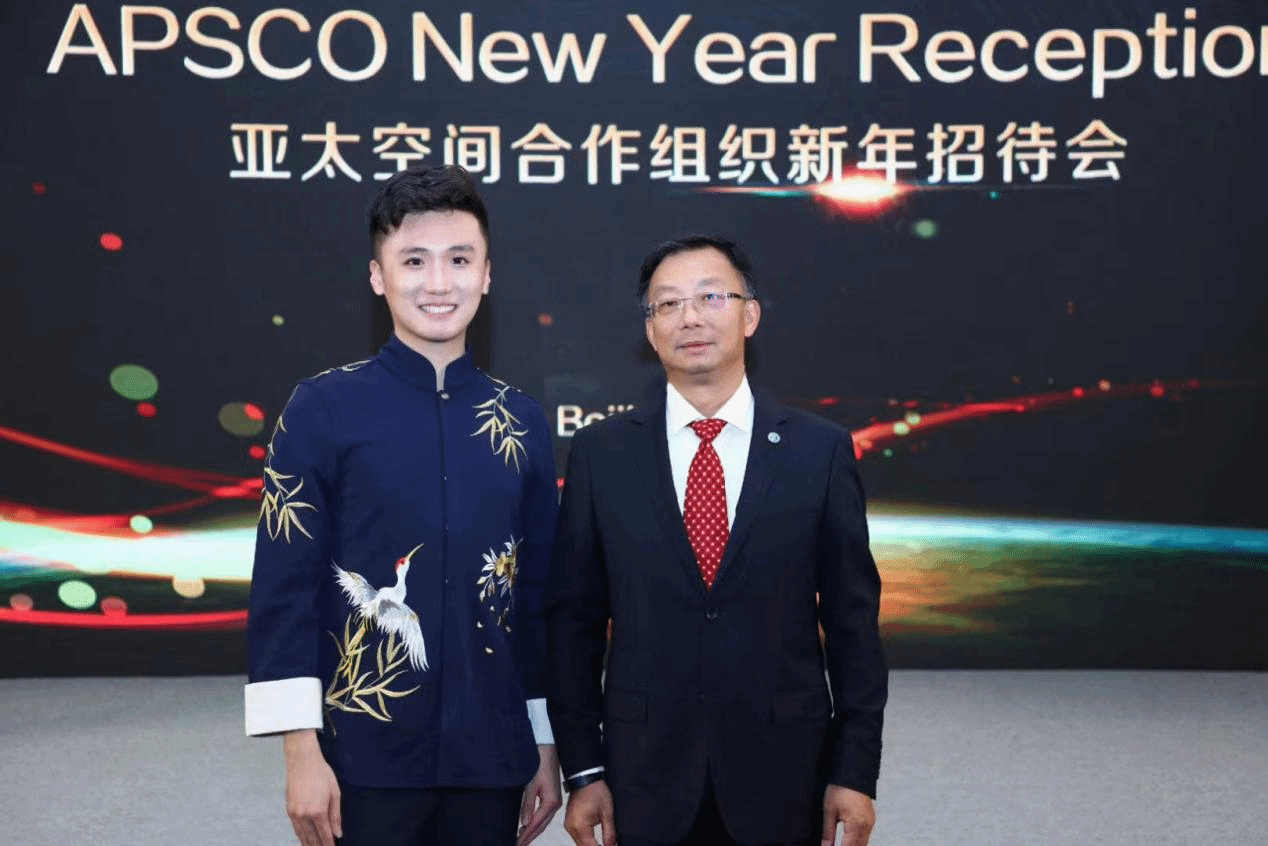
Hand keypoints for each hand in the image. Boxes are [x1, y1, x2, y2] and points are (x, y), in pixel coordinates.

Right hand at [283, 730, 341, 845]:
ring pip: (302, 835)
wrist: (302, 761)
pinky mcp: (289, 810)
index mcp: (318, 811)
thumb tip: (338, 833)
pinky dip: (300, 836)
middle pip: (312, 838)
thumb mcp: (334, 793)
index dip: (329, 844)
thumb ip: (336, 816)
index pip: (325, 835)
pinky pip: (295, 828)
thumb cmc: (321, 774)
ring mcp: (295, 814)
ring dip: (308, 844)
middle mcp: (304, 815)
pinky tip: (304, 840)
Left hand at [518, 745, 562, 845]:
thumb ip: (528, 805)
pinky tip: (529, 825)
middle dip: (529, 837)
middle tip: (518, 844)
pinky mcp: (552, 797)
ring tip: (522, 839)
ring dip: (533, 831)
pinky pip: (544, 815)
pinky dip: (536, 822)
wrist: (548, 750)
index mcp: (550, 803)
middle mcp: (555, 804)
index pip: (536, 824)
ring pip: (543, 822)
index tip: (517, 843)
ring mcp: (554, 801)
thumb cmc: (541, 764)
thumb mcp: (531, 785)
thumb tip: (524, 822)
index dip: (526, 836)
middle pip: (541, 826)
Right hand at [562, 779, 615, 845]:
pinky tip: (594, 841)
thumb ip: (610, 833)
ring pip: (580, 844)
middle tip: (608, 845)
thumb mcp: (607, 813)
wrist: (585, 778)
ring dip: (591, 845)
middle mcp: (571, 827)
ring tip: (603, 844)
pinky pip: (577, 837)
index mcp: (580, 826)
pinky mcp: (569, 822)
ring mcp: (568, 825)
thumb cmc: (595, 791)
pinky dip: (586, 840)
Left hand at [821, 785, 874, 845]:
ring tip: (841, 844)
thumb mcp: (829, 810)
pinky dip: (858, 841)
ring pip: (864, 844)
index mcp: (856, 824)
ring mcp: (871, 822)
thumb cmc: (841, 787)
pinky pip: (866, 836)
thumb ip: (827, 832)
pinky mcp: (871, 819)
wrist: (853, 772)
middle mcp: (867, 825)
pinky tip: (849, 840)